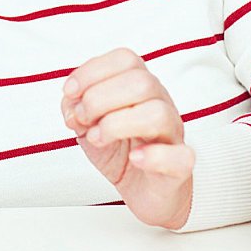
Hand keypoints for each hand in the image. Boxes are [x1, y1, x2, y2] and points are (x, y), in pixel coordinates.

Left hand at [61, 48, 193, 228]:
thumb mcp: (88, 125)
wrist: (144, 190)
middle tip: (83, 119)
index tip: (69, 92)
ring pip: (158, 113)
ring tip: (98, 138)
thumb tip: (72, 104)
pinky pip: (181, 156)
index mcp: (141, 87)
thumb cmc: (119, 151)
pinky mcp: (180, 166)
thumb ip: (75, 108)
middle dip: (99, 99)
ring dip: (117, 124)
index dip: (92, 71)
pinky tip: (134, 158)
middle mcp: (161, 104)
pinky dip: (154, 157)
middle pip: (141, 82)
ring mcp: (173, 134)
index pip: (125, 59)